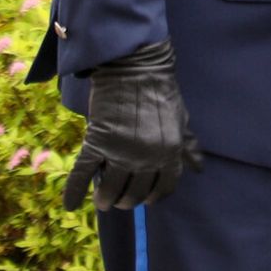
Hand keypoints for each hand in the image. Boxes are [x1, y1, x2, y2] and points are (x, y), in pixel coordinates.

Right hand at [62, 38, 202, 210]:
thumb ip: (188, 146)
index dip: (155, 196)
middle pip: (137, 192)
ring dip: (106, 199)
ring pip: (112, 189)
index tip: (147, 198)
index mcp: (170, 152)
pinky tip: (71, 204)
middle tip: (121, 198)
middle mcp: (147, 157)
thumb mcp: (181, 119)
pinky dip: (75, 191)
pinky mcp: (97, 142)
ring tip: (103, 201)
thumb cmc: (161, 91)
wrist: (135, 66)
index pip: (165, 187)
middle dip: (129, 200)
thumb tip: (199, 169)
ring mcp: (121, 152)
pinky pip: (83, 174)